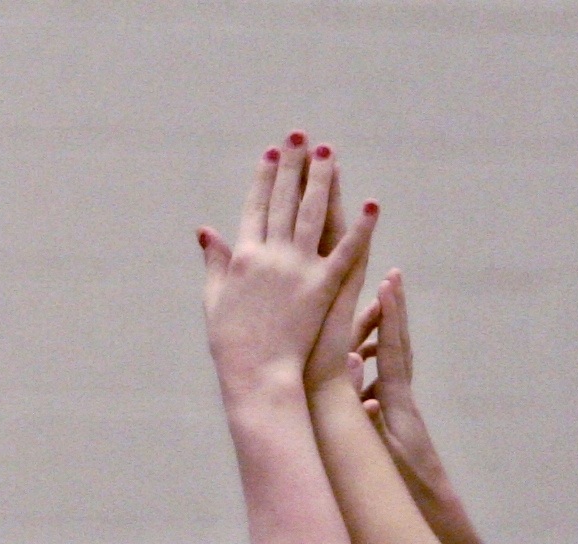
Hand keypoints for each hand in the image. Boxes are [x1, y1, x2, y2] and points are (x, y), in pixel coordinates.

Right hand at [200, 134, 377, 397]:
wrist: (256, 374)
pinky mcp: (323, 286)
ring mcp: (298, 268)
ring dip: (322, 180)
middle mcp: (270, 255)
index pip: (256, 207)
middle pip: (284, 200)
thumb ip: (214, 262)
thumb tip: (205, 231)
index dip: (264, 178)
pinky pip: (346, 250)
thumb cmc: (232, 344)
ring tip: (329, 152)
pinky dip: (361, 227)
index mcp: (243, 257)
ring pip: (313, 214)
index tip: (272, 153)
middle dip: (292, 165)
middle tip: (300, 135)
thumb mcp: (215, 299)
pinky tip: (372, 203)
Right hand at [354, 268, 448, 492]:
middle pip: (398, 345)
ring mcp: (400, 413)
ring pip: (393, 363)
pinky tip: (361, 366)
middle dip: (394, 311)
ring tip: (376, 309)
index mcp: (397, 402)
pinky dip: (374, 365)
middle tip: (392, 277)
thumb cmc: (406, 489)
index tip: (387, 280)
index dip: (389, 314)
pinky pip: (384, 384)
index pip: (391, 348)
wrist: (434, 515)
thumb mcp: (381, 450)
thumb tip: (354, 364)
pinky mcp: (396, 427)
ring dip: (384, 334)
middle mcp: (402, 401)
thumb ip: (365, 409)